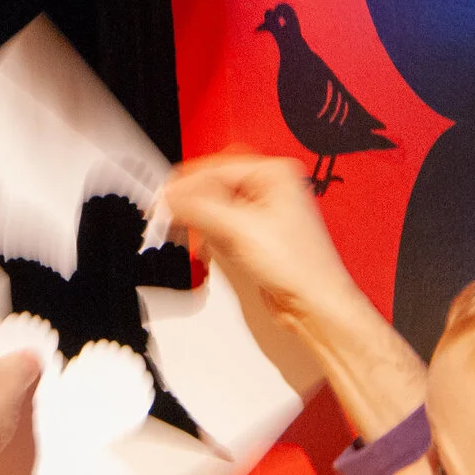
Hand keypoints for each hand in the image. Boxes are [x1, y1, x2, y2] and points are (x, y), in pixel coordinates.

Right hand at [163, 153, 431, 444]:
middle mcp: (269, 188)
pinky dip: (209, 235)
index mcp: (274, 174)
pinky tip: (205, 244)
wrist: (313, 305)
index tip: (161, 197)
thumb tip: (170, 196)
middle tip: (165, 212)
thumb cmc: (299, 267)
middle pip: (213, 187)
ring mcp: (262, 213)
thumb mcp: (240, 229)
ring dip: (199, 221)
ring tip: (183, 229)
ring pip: (214, 207)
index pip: (216, 169)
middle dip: (191, 203)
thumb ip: (199, 209)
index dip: (186, 184)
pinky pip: (221, 226)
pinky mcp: (254, 236)